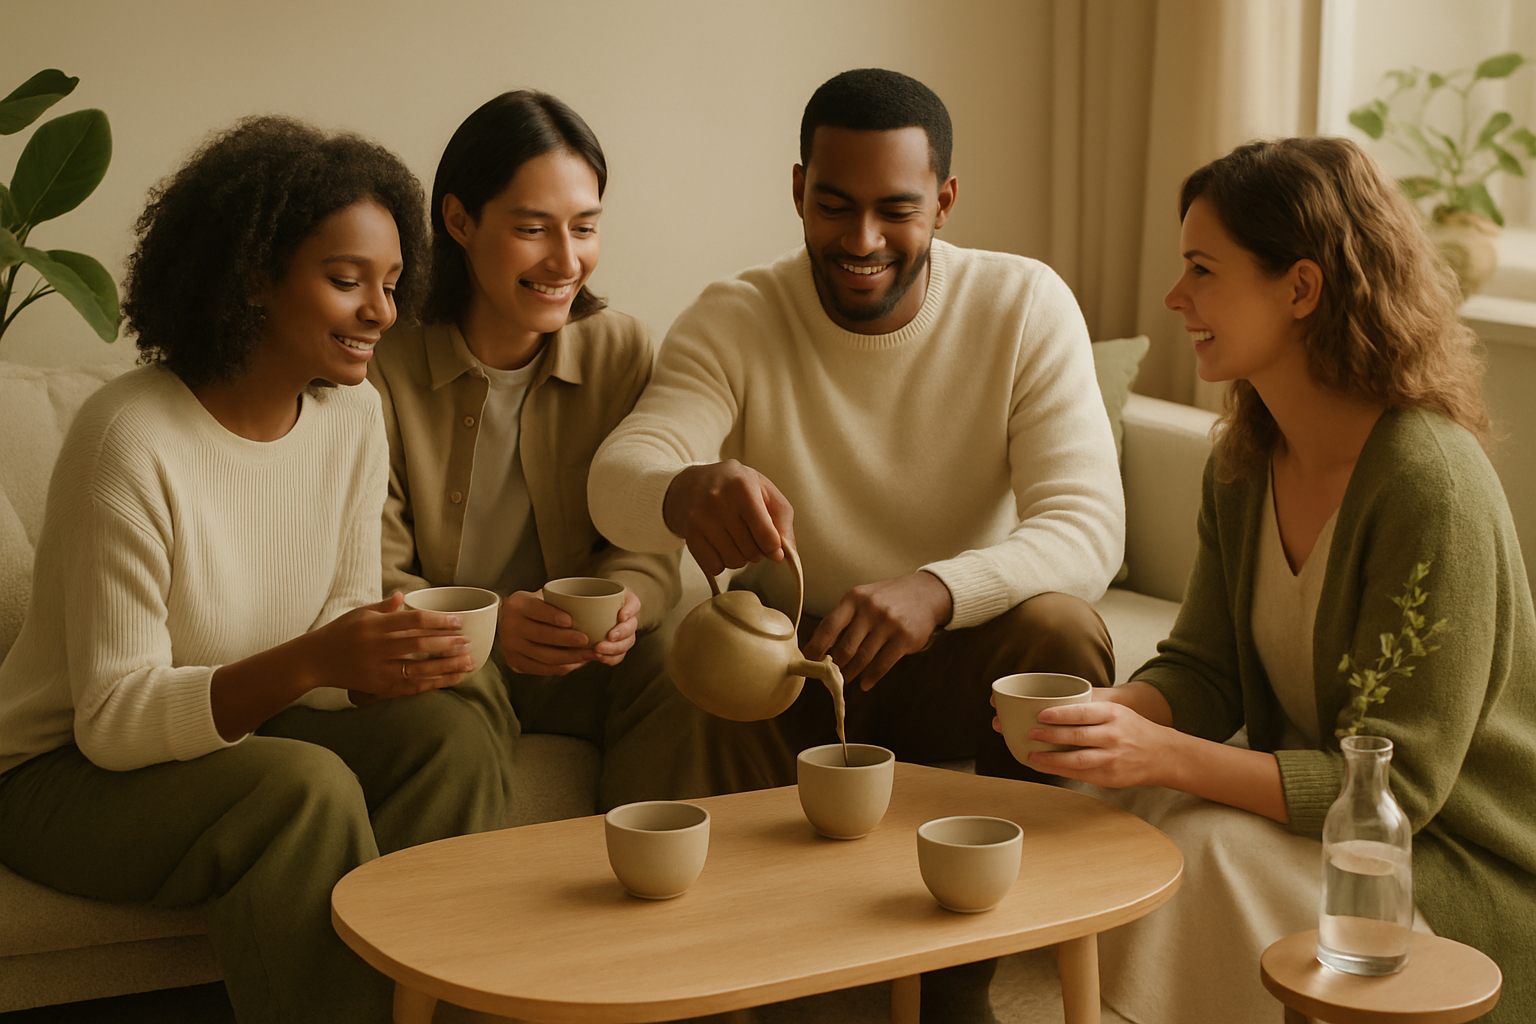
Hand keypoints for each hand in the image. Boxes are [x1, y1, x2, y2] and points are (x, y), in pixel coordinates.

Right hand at [311, 592, 473, 702]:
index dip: (439, 621)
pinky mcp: (378, 687)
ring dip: (447, 667)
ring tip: (469, 662)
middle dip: (447, 644)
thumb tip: (404, 595)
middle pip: (419, 646)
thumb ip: (384, 607)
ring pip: (419, 670)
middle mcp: (377, 648)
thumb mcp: (359, 613)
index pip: (413, 621)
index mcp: (375, 626)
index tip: (458, 622)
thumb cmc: (339, 633)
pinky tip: (451, 679)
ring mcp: (378, 670)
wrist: (314, 660)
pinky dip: (433, 684)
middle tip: (468, 642)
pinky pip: (411, 687)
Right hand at [499, 587, 641, 674]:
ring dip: (570, 657)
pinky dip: (562, 667)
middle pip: (541, 636)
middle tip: (588, 640)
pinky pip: (542, 669)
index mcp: (517, 605)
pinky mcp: (515, 663)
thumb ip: (559, 598)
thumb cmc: (533, 607)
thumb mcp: (539, 596)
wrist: (507, 622)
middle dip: (567, 640)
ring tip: (589, 654)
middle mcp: (510, 626)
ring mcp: (511, 647)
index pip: (535, 610)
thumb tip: (595, 603)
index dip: (553, 616)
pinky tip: (578, 663)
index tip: (572, 620)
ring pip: (544, 656)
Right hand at [662, 460, 795, 576]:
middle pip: (751, 551)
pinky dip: (721, 563)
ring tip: (736, 540)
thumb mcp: (765, 492)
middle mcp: (719, 501)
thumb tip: (784, 555)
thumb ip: (782, 521)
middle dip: (757, 551)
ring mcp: (701, 519)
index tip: (774, 549)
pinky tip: (720, 546)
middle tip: (751, 537)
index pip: (766, 534)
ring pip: (733, 561)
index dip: (774, 548)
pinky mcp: (689, 534)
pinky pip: (714, 566)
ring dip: (740, 557)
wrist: (692, 483)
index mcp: (743, 487)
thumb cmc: (736, 488)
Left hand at [802, 571, 951, 690]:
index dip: (816, 646)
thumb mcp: (863, 598)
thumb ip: (844, 618)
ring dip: (851, 673)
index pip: (829, 626)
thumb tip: (819, 646)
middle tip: (829, 675)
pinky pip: (882, 664)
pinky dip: (871, 677)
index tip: (808, 660)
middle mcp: (870, 610)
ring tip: (845, 680)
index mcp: (854, 598)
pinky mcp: (905, 638)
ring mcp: (888, 624)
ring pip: (863, 658)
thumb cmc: (887, 598)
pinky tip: (865, 683)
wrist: (926, 593)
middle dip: (834, 665)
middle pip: (845, 647)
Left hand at [1005, 692, 1182, 788]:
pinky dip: (1060, 771)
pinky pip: (1080, 774)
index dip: (1060, 714)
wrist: (1161, 754)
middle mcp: (1112, 736)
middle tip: (1030, 733)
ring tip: (1032, 754)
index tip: (1041, 715)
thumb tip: (1053, 702)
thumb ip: (1089, 707)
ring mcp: (1111, 758)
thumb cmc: (1131, 728)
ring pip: (1076, 759)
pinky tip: (1045, 767)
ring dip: (1051, 758)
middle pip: (1077, 736)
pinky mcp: (1109, 777)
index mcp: (1112, 714)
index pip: (1083, 712)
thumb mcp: (1116, 710)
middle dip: (1050, 735)